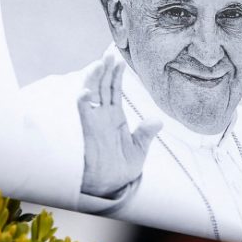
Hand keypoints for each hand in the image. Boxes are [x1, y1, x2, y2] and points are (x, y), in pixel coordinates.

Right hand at [77, 56, 161, 197]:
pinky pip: (84, 115)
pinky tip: (86, 92)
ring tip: (99, 64)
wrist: (111, 187)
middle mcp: (103, 117)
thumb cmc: (122, 169)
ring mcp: (94, 123)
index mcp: (115, 117)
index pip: (114, 90)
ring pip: (92, 96)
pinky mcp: (88, 132)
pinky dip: (84, 103)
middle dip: (104, 71)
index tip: (118, 59)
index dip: (116, 75)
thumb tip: (158, 120)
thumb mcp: (138, 149)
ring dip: (94, 80)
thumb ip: (146, 134)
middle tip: (108, 54)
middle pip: (102, 87)